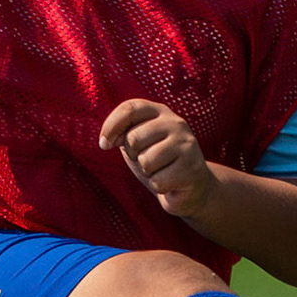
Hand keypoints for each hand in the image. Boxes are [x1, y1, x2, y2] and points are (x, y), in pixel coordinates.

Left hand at [100, 99, 214, 219]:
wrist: (192, 187)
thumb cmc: (159, 162)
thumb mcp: (137, 143)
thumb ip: (123, 133)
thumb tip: (107, 140)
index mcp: (160, 112)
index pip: (130, 109)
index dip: (111, 126)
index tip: (103, 144)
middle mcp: (176, 123)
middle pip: (134, 138)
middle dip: (134, 155)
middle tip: (147, 160)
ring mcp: (186, 145)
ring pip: (146, 161)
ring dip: (147, 173)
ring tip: (160, 171)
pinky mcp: (192, 168)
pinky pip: (158, 181)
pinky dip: (158, 187)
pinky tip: (170, 183)